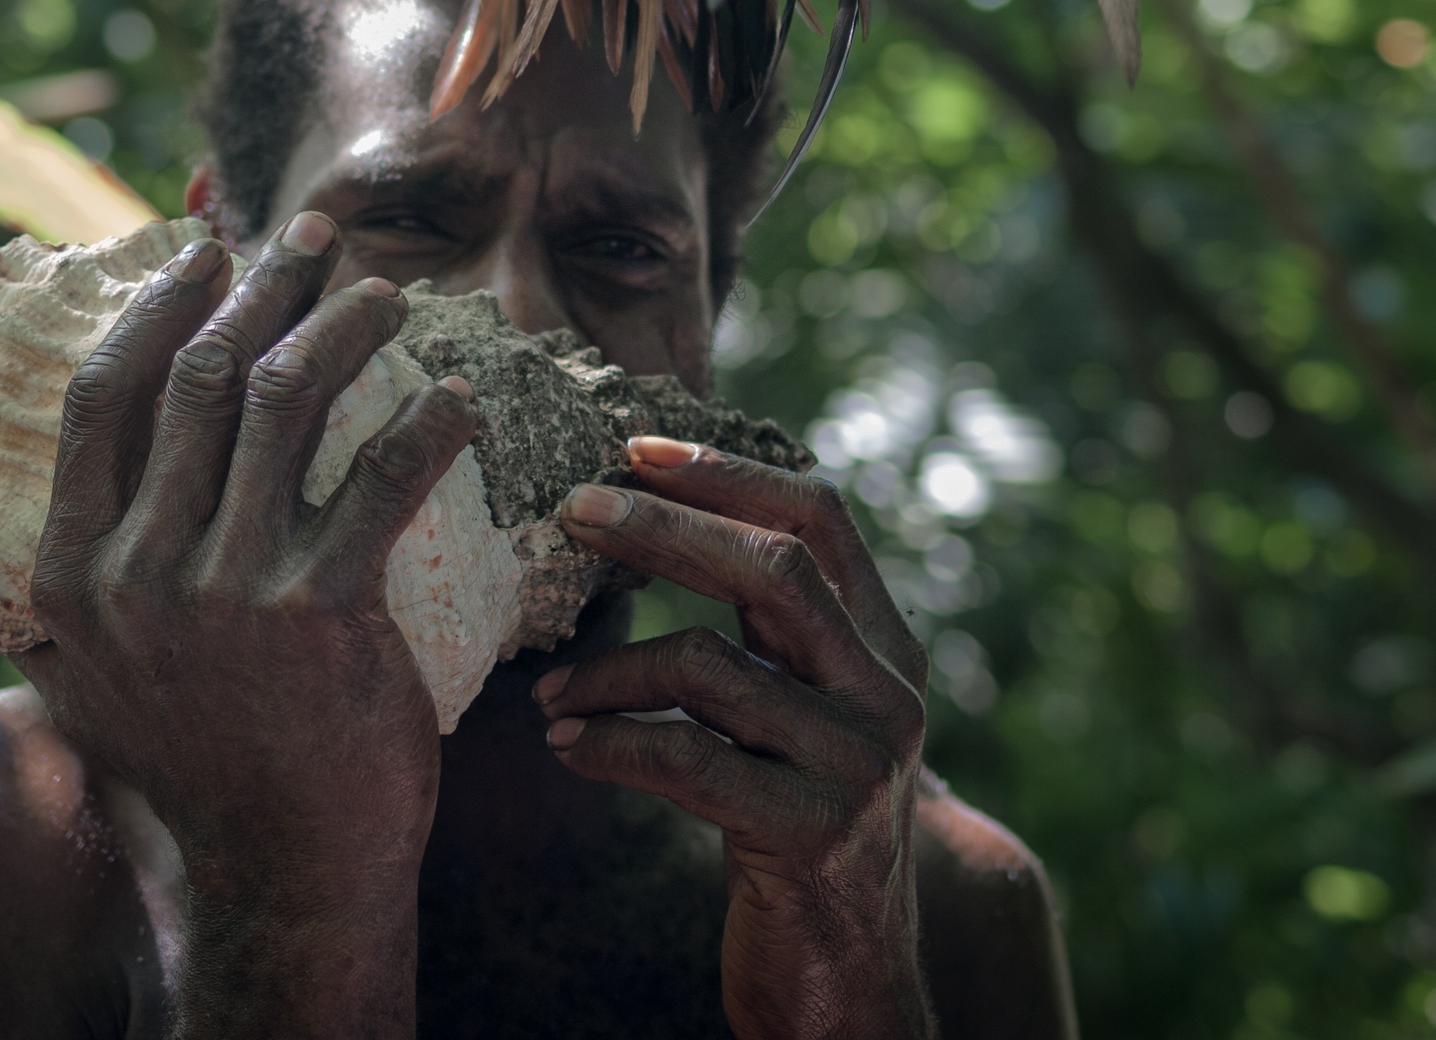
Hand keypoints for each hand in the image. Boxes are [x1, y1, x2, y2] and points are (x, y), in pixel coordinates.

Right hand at [14, 212, 476, 1034]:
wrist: (281, 870)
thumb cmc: (202, 759)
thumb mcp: (91, 676)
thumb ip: (69, 582)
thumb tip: (74, 471)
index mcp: (64, 577)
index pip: (101, 399)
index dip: (155, 306)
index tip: (203, 250)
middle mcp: (130, 576)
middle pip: (198, 379)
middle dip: (261, 286)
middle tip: (313, 236)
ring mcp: (222, 594)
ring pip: (282, 404)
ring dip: (342, 326)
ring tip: (388, 292)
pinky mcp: (318, 615)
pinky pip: (378, 480)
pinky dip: (424, 423)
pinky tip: (453, 396)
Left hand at [535, 438, 933, 1039]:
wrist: (848, 993)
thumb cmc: (798, 840)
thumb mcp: (806, 721)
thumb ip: (774, 637)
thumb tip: (675, 520)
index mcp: (887, 651)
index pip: (821, 519)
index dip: (729, 472)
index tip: (637, 449)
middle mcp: (887, 697)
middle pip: (773, 568)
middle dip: (662, 529)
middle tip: (570, 511)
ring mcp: (858, 767)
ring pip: (711, 666)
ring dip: (606, 670)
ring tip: (548, 691)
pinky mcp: (814, 837)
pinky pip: (686, 761)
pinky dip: (609, 745)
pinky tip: (565, 748)